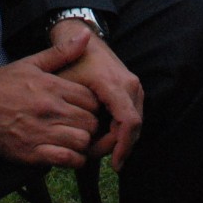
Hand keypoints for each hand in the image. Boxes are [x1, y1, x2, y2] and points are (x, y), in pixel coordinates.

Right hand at [0, 29, 102, 166]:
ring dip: (82, 143)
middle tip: (81, 126)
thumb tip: (85, 35)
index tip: (85, 109)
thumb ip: (61, 52)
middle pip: (90, 122)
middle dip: (89, 125)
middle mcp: (50, 109)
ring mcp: (41, 132)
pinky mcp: (31, 153)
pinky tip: (68, 154)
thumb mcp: (31, 63)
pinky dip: (72, 159)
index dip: (92, 105)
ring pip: (82, 141)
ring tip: (74, 140)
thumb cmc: (0, 84)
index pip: (91, 99)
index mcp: (52, 87)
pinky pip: (66, 159)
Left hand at [53, 24, 145, 171]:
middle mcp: (130, 85)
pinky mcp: (133, 89)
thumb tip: (79, 144)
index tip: (114, 164)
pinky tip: (103, 139)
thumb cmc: (72, 62)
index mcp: (115, 84)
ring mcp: (134, 87)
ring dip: (119, 140)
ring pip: (135, 123)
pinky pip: (132, 115)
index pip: (128, 122)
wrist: (81, 37)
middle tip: (93, 156)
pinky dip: (120, 130)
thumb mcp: (67, 85)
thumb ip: (74, 113)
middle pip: (133, 127)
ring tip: (94, 149)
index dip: (122, 146)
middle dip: (117, 147)